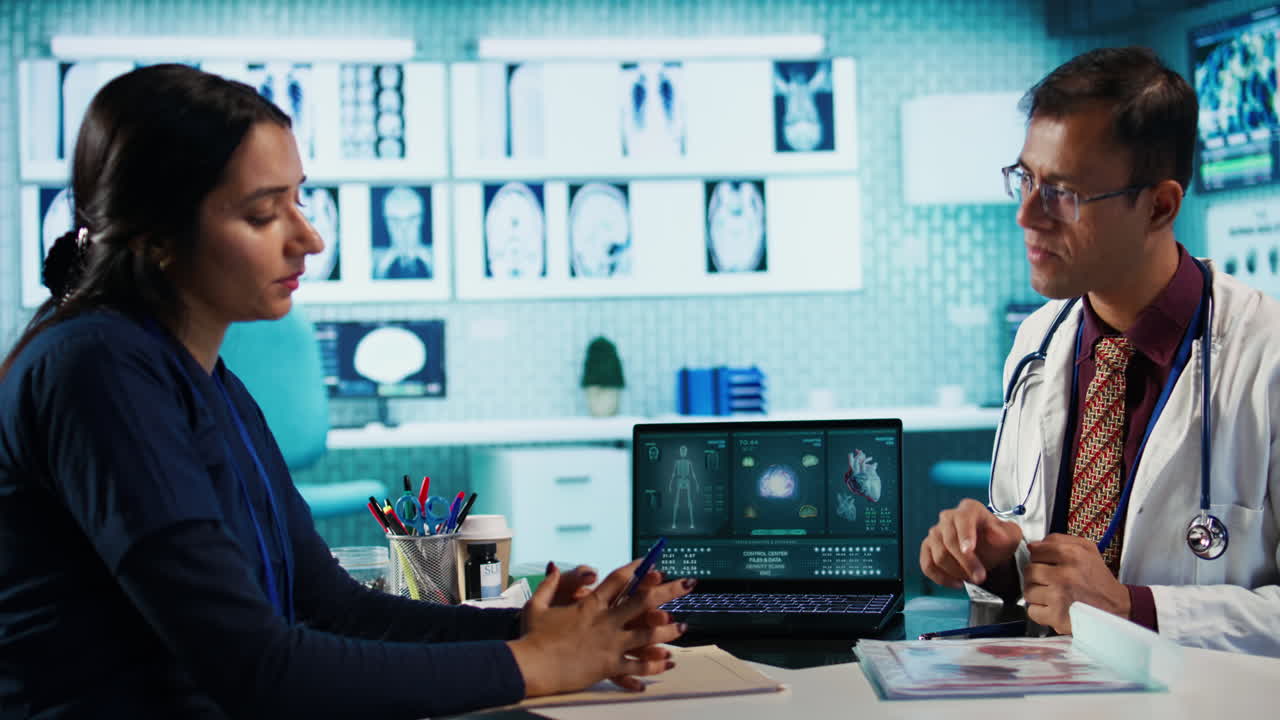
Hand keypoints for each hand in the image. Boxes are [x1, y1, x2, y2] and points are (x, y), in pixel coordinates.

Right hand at [509, 560, 692, 697]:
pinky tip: (667, 662)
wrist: (532, 665)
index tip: (652, 561)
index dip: (637, 568)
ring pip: (647, 635)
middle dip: (668, 591)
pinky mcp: (608, 665)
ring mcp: (609, 644)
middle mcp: (605, 621)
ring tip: (683, 626)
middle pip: (644, 602)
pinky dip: (652, 664)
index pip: (619, 580)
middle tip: (688, 584)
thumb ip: (549, 585)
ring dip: (667, 630)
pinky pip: (636, 665)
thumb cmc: (532, 636)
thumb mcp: (537, 606)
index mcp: (591, 605)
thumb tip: (555, 567)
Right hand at [920, 498, 1023, 588]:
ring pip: (938, 555)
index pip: (963, 519)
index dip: (965, 535)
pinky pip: (927, 564)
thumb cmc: (998, 540)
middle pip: (949, 541)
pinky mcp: (928, 547)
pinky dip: (941, 578)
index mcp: (969, 509)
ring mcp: (936, 532)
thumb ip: (1004, 534)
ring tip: (972, 579)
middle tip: (980, 577)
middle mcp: (948, 517)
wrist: (990, 549)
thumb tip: (993, 534)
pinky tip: (956, 583)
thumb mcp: (1010, 536)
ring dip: (956, 572)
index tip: (969, 550)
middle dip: (965, 563)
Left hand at [1023, 534, 1130, 633]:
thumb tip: (1033, 545)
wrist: (1116, 608)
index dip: (1039, 557)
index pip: (1036, 550)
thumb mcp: (1087, 549)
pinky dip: (1040, 611)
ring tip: (1052, 594)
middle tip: (1049, 580)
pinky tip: (1052, 608)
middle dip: (1036, 576)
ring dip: (1037, 594)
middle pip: (1029, 571)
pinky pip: (1032, 611)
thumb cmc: (1099, 580)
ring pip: (1028, 592)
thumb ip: (1058, 540)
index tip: (1045, 563)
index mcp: (1072, 556)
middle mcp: (1065, 576)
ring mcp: (1060, 597)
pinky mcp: (1057, 617)